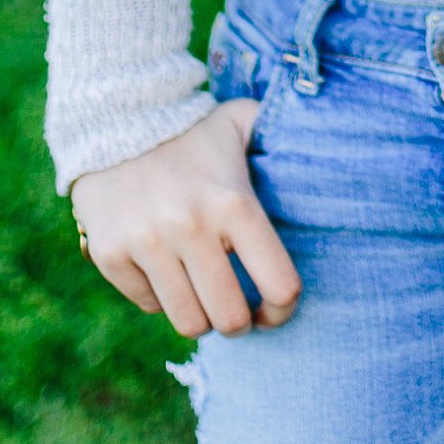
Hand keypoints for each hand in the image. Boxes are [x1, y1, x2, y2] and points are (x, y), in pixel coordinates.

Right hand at [69, 101, 300, 337]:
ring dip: (201, 317)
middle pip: (229, 317)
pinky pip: (147, 304)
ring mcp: (147, 244)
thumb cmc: (194, 131)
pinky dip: (160, 298)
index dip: (283, 310)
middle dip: (239, 322)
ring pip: (187, 322)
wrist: (115, 121)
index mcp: (236, 204)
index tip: (275, 309)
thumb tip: (333, 135)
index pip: (279, 285)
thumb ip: (282, 132)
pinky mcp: (110, 255)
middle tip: (237, 310)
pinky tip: (166, 272)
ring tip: (205, 297)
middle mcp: (192, 228)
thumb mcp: (244, 121)